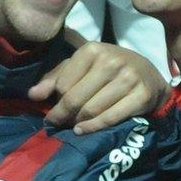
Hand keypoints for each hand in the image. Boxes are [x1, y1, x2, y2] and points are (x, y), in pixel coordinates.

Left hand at [32, 39, 171, 132]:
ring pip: (92, 109)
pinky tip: (84, 130)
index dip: (56, 100)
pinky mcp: (142, 95)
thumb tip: (32, 95)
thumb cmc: (107, 70)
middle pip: (76, 98)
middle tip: (59, 124)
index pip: (63, 84)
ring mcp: (129, 78)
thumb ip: (55, 78)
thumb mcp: (81, 67)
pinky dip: (94, 127)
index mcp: (92, 50)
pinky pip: (111, 117)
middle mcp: (111, 61)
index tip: (54, 110)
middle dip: (64, 114)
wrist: (148, 75)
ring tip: (73, 126)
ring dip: (79, 122)